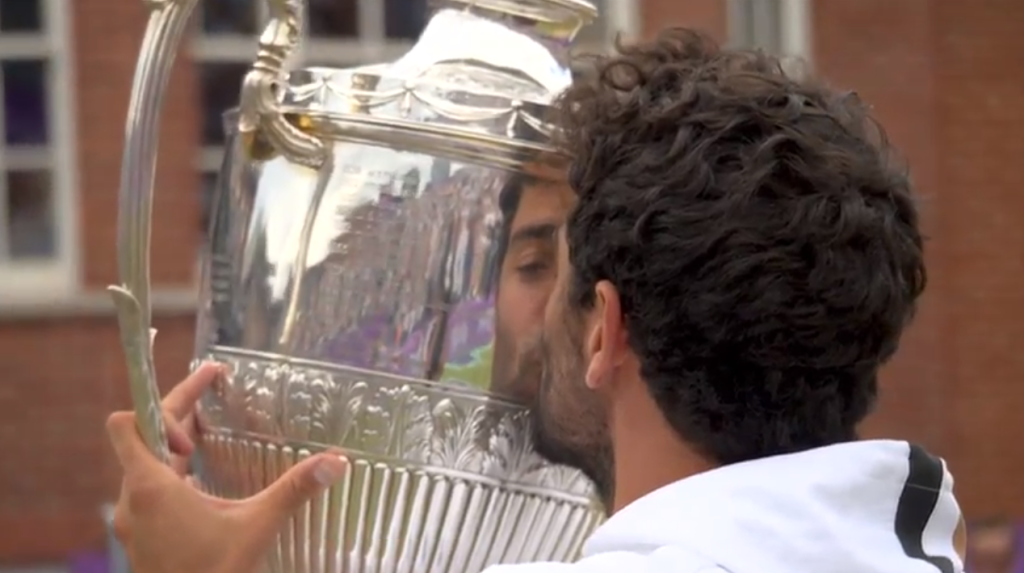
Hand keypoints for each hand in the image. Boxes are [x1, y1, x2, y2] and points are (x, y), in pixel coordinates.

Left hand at [108, 363, 347, 572]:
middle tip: (214, 386)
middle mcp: (132, 500)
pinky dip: (171, 473)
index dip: (166, 402)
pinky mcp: (141, 538)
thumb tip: (336, 461)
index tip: (205, 396)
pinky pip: (149, 490)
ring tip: (207, 434)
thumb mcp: (257, 527)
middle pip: (143, 437)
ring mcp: (133, 521)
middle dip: (180, 411)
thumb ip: (293, 490)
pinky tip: (202, 483)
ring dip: (173, 443)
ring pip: (144, 464)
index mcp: (151, 487)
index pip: (132, 423)